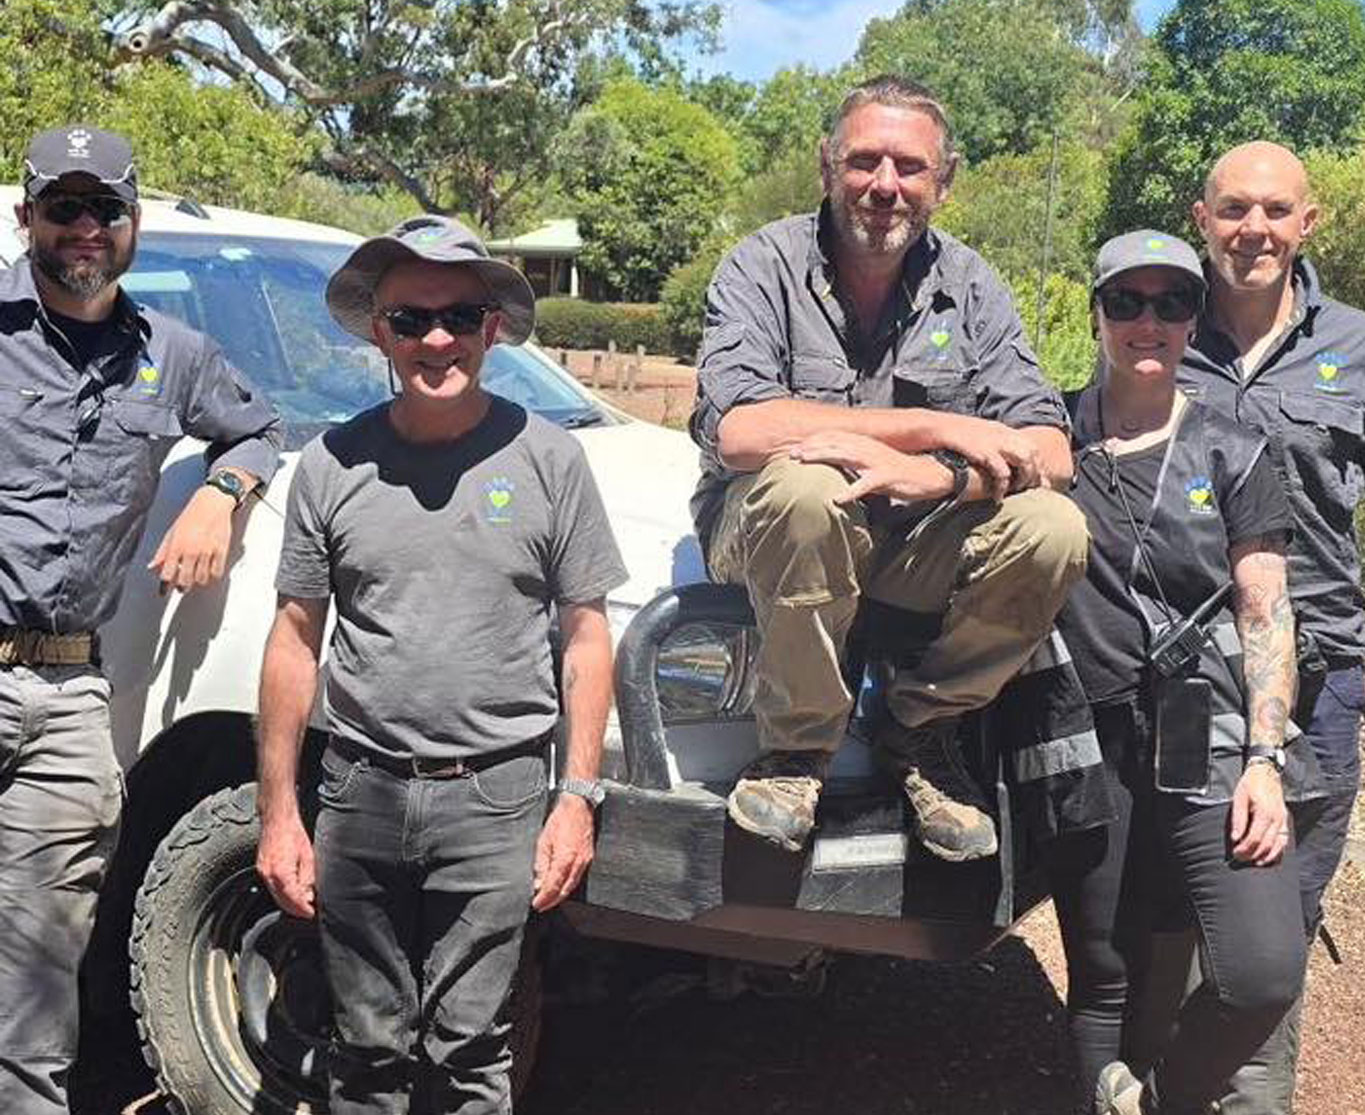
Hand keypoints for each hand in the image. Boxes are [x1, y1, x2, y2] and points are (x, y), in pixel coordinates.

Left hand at [148, 486, 234, 592]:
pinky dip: (212, 575)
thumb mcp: (171, 532)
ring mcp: (207, 552)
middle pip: (185, 580)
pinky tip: (209, 571)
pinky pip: (216, 572)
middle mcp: (191, 550)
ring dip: (197, 581)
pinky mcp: (221, 551)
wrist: (212, 503)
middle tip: (182, 586)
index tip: (163, 591)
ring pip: (201, 579)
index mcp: (176, 546)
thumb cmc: (191, 515)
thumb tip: (153, 567)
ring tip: (196, 576)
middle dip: (182, 586)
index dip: (164, 586)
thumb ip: (162, 552)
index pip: (167, 574)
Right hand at [257, 811, 315, 917]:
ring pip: (275, 896)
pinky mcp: (261, 868)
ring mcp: (263, 872)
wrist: (277, 819)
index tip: (311, 914)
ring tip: (302, 905)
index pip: (293, 899)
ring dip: (288, 903)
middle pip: (282, 901)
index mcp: (281, 872)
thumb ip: (308, 878)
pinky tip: (291, 892)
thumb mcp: (308, 856)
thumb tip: (309, 895)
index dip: (303, 909)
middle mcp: (269, 875)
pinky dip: (281, 893)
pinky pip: (271, 887)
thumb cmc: (293, 833)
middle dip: (295, 909)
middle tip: (308, 912)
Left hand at [531, 795, 594, 911]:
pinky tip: (562, 886)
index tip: (536, 904)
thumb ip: (541, 864)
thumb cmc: (560, 820)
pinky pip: (578, 877)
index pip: (553, 886)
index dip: (544, 898)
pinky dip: (569, 885)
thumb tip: (538, 883)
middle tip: (542, 906)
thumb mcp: (543, 841)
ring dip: (561, 895)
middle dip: (552, 900)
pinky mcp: (589, 857)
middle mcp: (578, 863)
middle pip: (564, 890)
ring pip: (573, 885)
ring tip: (550, 899)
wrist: (578, 806)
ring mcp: (585, 861)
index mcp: (565, 859)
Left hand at [791, 431, 952, 503]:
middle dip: (812, 447)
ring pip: (845, 456)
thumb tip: (836, 468)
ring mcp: (877, 461)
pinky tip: (836, 499)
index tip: (795, 448)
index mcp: (866, 445)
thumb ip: (855, 464)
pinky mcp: (887, 477)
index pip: (835, 438)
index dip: (814, 441)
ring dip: (823, 457)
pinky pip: (865, 485)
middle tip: (791, 454)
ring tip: (803, 462)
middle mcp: (869, 448)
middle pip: (835, 443)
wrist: (931, 475)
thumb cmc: (900, 473)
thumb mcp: (874, 465)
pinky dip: (851, 491)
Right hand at [934, 415, 1041, 498]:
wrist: (933, 427)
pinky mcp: (985, 452)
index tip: (1036, 480)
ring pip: (1024, 460)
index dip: (1037, 464)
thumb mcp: (976, 435)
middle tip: (1030, 489)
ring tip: (1017, 492)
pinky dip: (1003, 486)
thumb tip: (997, 460)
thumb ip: (990, 444)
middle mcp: (1002, 433)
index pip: (1030, 446)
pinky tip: (998, 497)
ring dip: (1024, 478)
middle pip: (1032, 452)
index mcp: (1001, 429)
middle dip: (1034, 473)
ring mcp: (995, 441)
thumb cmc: (951, 436)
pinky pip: (1003, 472)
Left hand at [1230, 763, 1289, 865]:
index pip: (1255, 838)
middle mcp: (1277, 819)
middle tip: (1240, 859)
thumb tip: (1236, 838)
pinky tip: (1268, 856)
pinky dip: (1277, 851)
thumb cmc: (1250, 785)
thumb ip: (1239, 819)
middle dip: (1253, 854)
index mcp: (1264, 813)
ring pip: (1277, 845)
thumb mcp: (1239, 798)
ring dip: (1266, 856)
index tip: (1235, 854)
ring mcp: (1283, 820)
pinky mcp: (1285, 821)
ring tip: (1254, 862)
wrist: (1266, 773)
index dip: (1245, 849)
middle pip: (1266, 844)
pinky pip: (1284, 840)